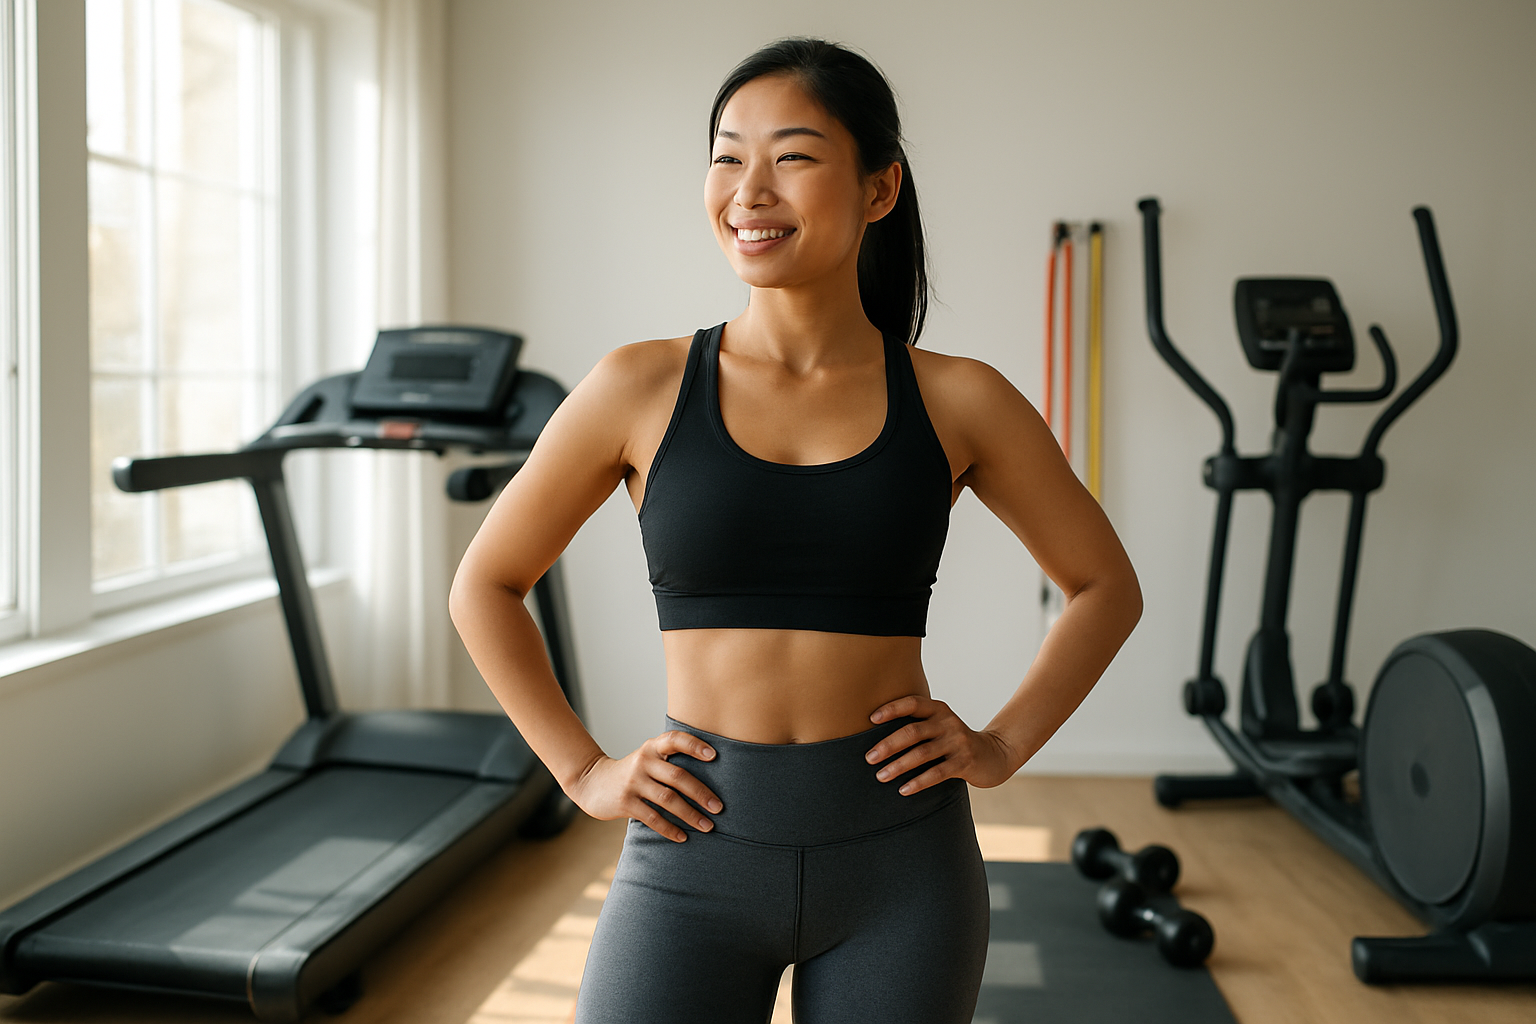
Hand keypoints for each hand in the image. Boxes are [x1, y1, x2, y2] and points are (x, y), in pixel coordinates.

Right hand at [567, 731, 723, 842]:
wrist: (592, 782)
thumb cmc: (633, 772)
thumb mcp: (647, 758)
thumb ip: (670, 761)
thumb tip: (713, 777)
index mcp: (652, 747)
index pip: (675, 740)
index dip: (694, 745)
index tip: (714, 756)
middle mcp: (643, 762)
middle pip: (677, 776)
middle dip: (701, 793)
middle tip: (719, 807)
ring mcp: (633, 782)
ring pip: (668, 799)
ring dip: (690, 814)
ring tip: (707, 826)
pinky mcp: (625, 802)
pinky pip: (652, 817)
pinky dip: (670, 829)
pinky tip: (683, 837)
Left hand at [866, 695, 1018, 794]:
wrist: (994, 754)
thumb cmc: (955, 741)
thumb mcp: (940, 726)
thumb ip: (918, 726)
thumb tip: (876, 738)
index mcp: (938, 710)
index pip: (912, 703)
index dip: (891, 709)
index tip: (871, 719)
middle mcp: (948, 722)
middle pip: (913, 732)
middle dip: (888, 745)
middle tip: (869, 758)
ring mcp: (957, 742)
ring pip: (922, 754)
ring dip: (898, 766)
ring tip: (881, 776)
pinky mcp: (965, 762)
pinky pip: (937, 773)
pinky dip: (918, 782)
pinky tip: (903, 790)